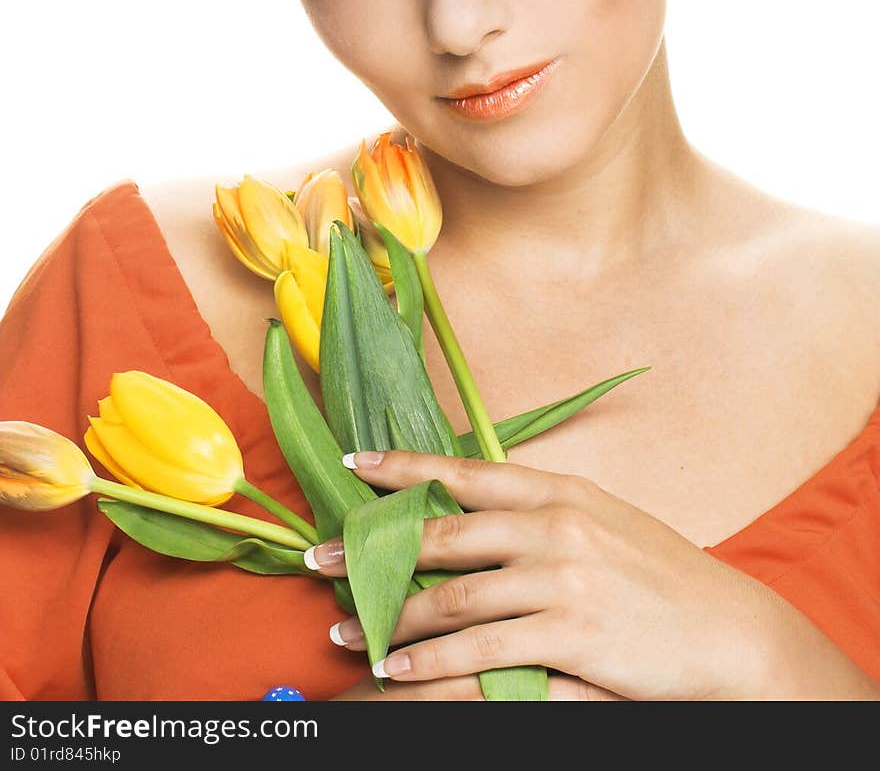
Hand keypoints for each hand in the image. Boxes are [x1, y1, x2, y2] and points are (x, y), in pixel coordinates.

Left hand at [307, 449, 789, 700]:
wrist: (729, 632)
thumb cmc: (664, 576)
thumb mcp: (605, 520)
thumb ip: (542, 513)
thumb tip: (474, 511)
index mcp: (561, 490)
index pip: (466, 471)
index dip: (404, 466)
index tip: (354, 464)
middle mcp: (556, 525)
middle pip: (445, 534)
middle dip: (374, 549)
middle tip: (320, 560)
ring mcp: (563, 580)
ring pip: (453, 598)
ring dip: (393, 619)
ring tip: (350, 629)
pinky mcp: (569, 636)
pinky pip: (481, 652)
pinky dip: (431, 665)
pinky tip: (399, 672)